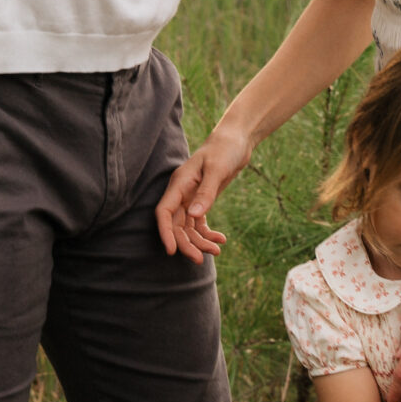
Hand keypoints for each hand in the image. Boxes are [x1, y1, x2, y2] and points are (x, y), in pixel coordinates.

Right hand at [156, 117, 252, 259]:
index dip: (165, 232)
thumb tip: (193, 215)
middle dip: (187, 243)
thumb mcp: (217, 170)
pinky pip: (200, 223)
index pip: (165, 212)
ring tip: (217, 251)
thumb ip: (206, 193)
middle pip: (176, 225)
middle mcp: (181, 193)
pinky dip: (208, 234)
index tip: (172, 251)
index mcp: (179, 184)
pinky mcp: (202, 200)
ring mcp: (191, 198)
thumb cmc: (224, 150)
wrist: (235, 141)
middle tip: (201, 260)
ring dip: (200, 241)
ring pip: (188, 227)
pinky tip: (221, 240)